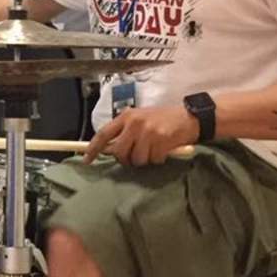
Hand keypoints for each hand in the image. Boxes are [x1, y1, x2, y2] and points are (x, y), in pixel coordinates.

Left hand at [81, 104, 199, 165]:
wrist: (189, 117)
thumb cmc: (162, 120)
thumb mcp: (140, 120)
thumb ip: (124, 132)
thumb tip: (108, 150)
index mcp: (126, 116)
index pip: (104, 133)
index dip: (93, 148)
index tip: (87, 159)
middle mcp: (135, 122)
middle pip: (119, 152)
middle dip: (126, 159)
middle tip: (136, 157)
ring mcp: (148, 131)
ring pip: (137, 159)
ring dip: (145, 159)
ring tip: (154, 149)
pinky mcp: (161, 140)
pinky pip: (153, 160)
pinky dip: (158, 159)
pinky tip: (164, 149)